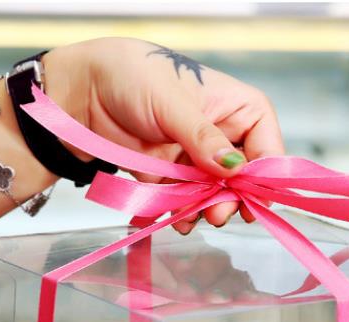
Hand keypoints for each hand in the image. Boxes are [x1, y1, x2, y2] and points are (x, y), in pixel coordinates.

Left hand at [43, 37, 283, 231]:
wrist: (82, 92)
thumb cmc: (131, 76)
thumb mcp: (172, 104)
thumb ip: (204, 138)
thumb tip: (234, 168)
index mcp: (236, 107)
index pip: (267, 144)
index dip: (265, 173)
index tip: (255, 199)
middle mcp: (221, 135)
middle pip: (243, 178)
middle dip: (233, 199)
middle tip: (219, 214)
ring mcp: (196, 158)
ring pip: (216, 195)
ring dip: (207, 210)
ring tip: (194, 217)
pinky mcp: (173, 177)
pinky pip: (187, 202)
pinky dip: (184, 213)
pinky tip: (177, 218)